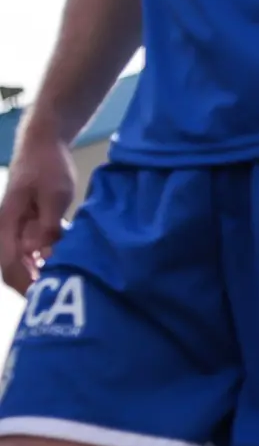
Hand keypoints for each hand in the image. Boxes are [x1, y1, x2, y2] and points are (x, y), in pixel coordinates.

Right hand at [0, 134, 74, 292]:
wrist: (42, 146)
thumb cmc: (48, 167)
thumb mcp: (55, 195)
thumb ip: (48, 224)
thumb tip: (41, 253)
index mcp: (6, 224)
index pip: (10, 266)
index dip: (27, 286)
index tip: (47, 299)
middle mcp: (5, 230)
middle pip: (12, 270)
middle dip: (32, 286)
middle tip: (60, 297)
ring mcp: (15, 229)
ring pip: (22, 263)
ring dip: (39, 275)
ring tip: (65, 285)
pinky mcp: (26, 226)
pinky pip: (31, 253)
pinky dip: (44, 262)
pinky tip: (63, 265)